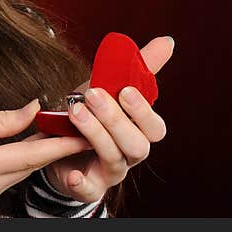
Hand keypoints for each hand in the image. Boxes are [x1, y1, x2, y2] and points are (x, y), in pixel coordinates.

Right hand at [0, 100, 91, 207]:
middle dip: (54, 146)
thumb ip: (0, 118)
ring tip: (57, 129)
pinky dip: (21, 161)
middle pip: (29, 166)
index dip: (60, 144)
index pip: (30, 155)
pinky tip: (29, 144)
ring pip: (21, 173)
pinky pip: (8, 178)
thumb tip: (33, 110)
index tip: (84, 134)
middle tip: (75, 124)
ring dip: (38, 153)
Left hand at [43, 35, 172, 202]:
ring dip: (95, 135)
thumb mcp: (111, 88)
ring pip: (113, 158)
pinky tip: (72, 173)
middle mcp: (131, 154)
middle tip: (92, 95)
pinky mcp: (89, 185)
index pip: (155, 127)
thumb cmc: (95, 115)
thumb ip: (139, 68)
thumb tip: (167, 41)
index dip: (142, 110)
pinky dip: (81, 182)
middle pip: (137, 145)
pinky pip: (88, 189)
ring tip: (76, 112)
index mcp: (140, 131)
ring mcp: (112, 172)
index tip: (124, 89)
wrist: (65, 145)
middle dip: (115, 119)